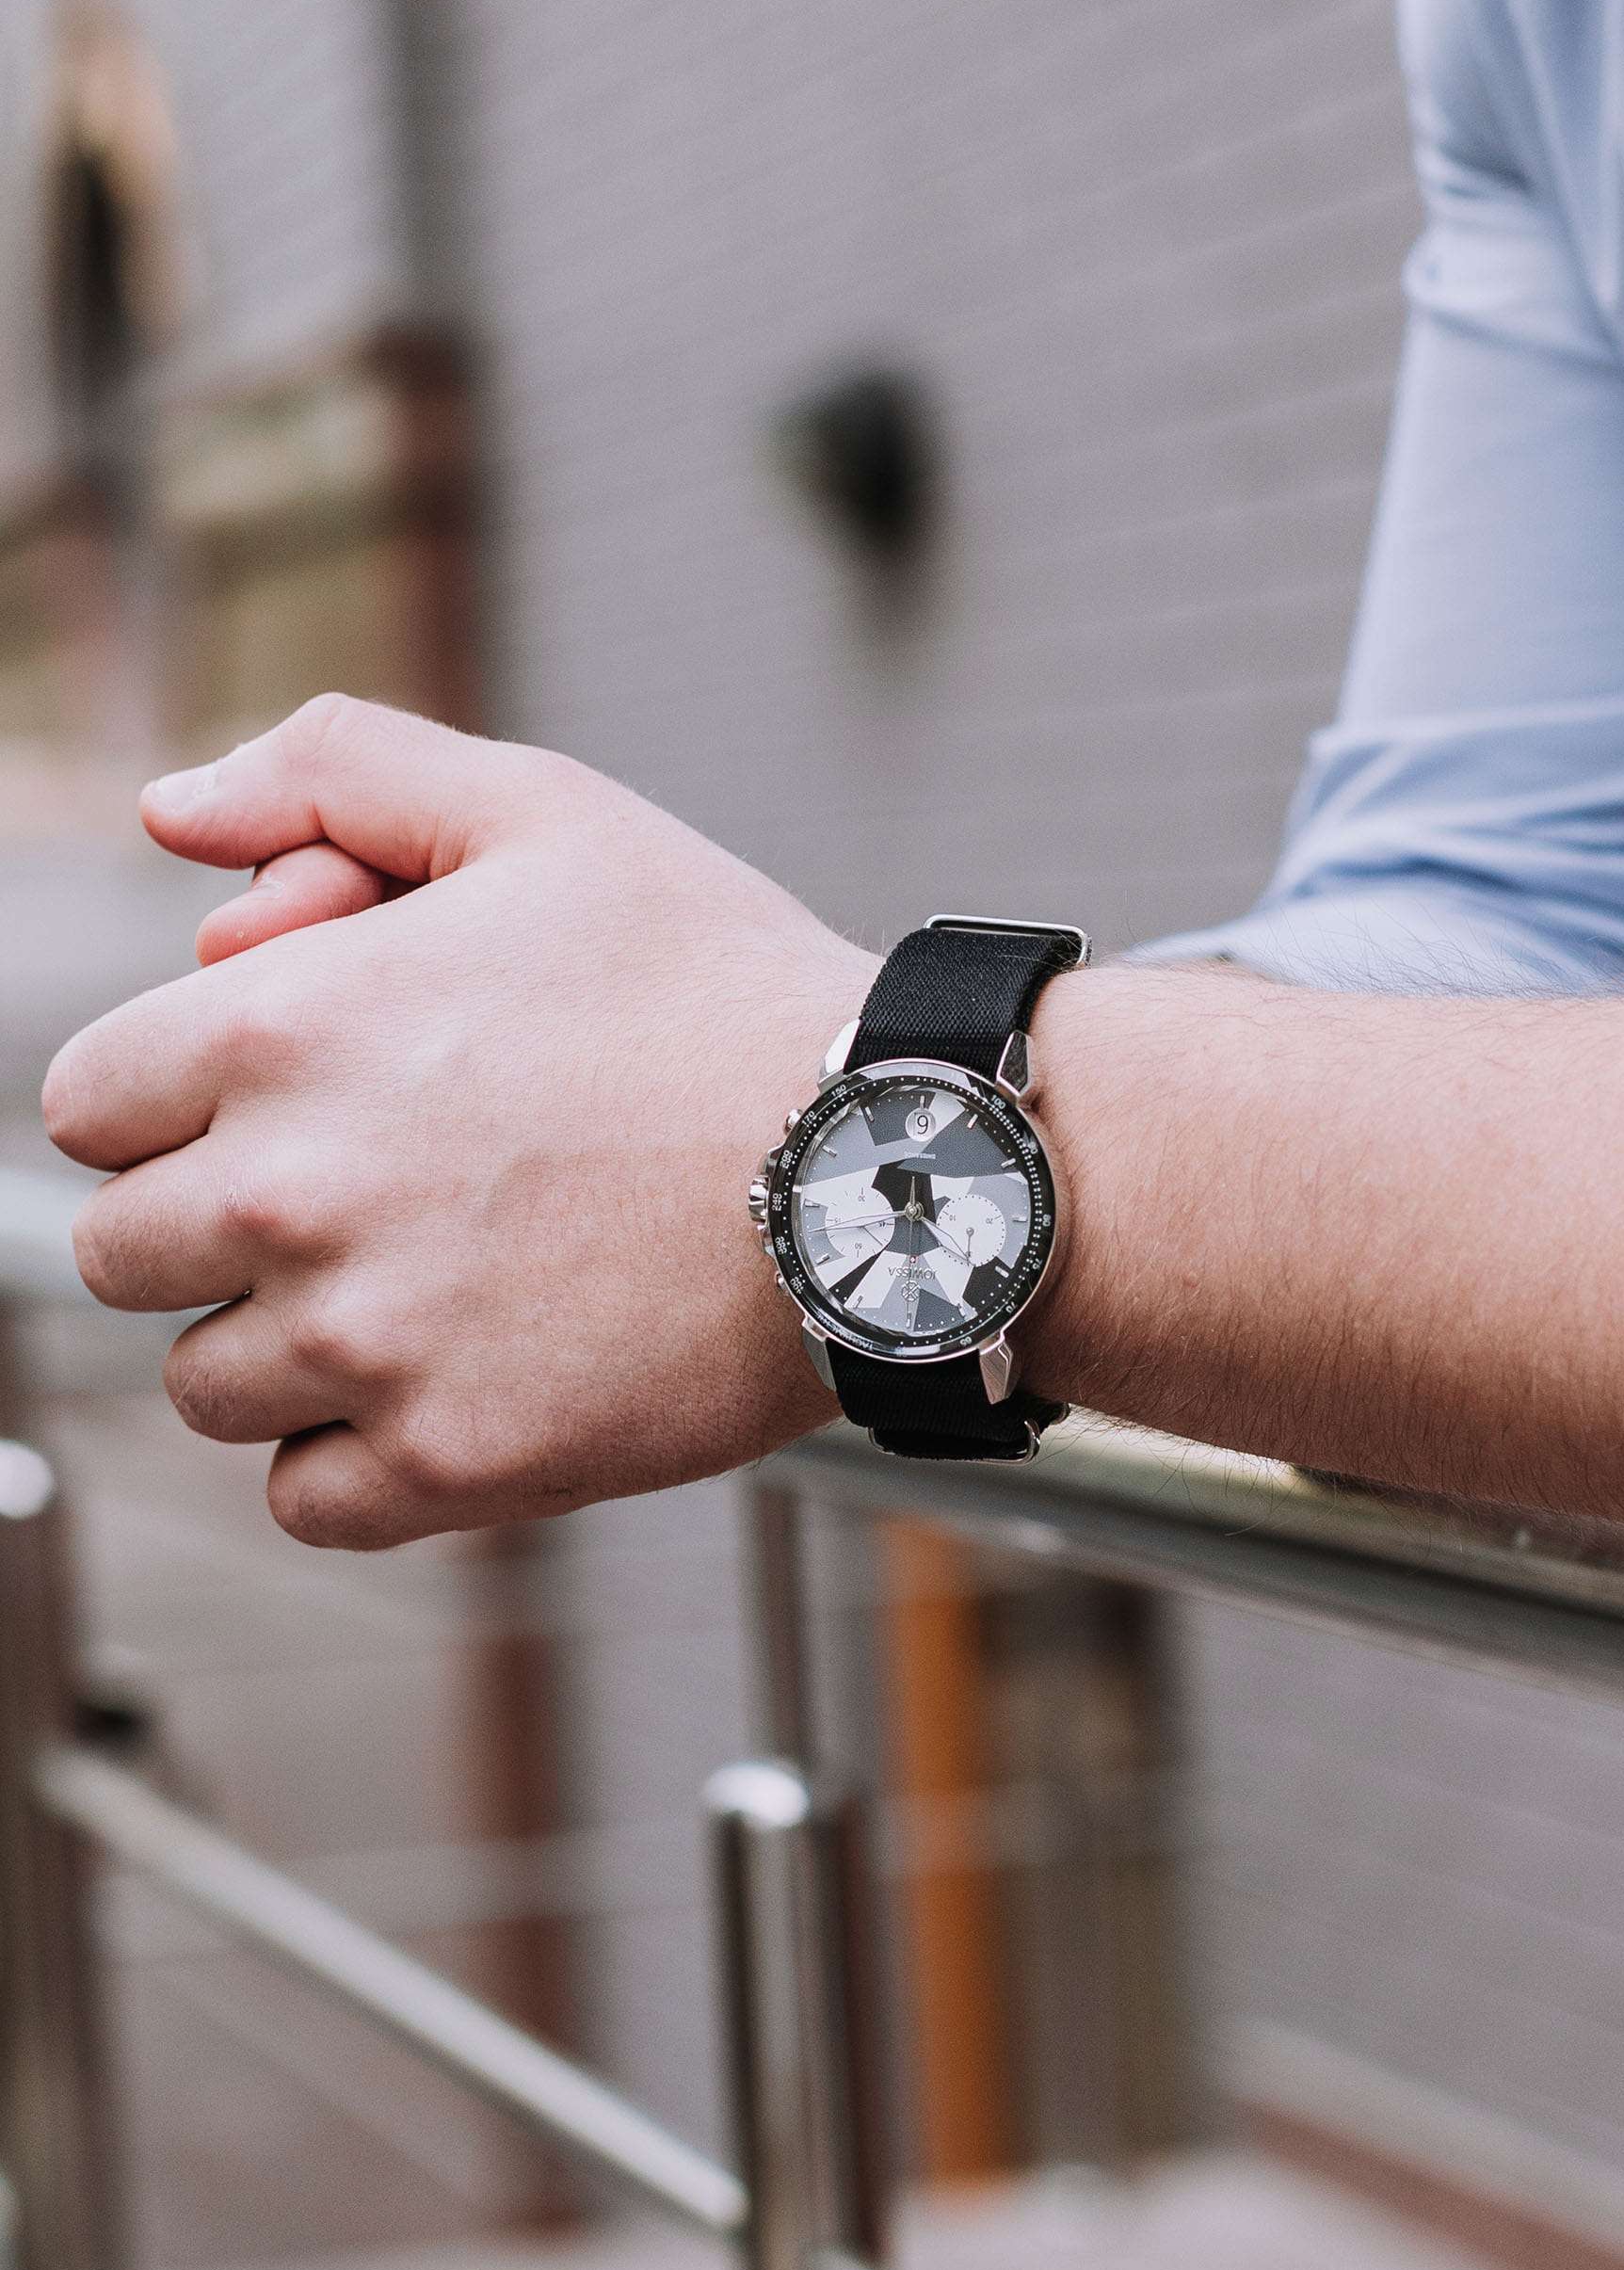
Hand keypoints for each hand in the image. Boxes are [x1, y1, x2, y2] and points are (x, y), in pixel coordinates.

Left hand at [43, 696, 870, 1545]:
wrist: (890, 1162)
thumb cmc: (725, 987)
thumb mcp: (542, 811)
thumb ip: (335, 769)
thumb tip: (177, 810)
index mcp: (283, 1027)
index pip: (86, 1108)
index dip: (172, 1104)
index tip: (269, 1110)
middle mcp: (295, 1192)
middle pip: (124, 1256)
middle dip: (211, 1228)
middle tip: (353, 1201)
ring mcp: (371, 1344)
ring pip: (207, 1386)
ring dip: (283, 1348)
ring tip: (425, 1290)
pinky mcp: (455, 1461)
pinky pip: (305, 1500)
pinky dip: (353, 1461)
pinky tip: (448, 1382)